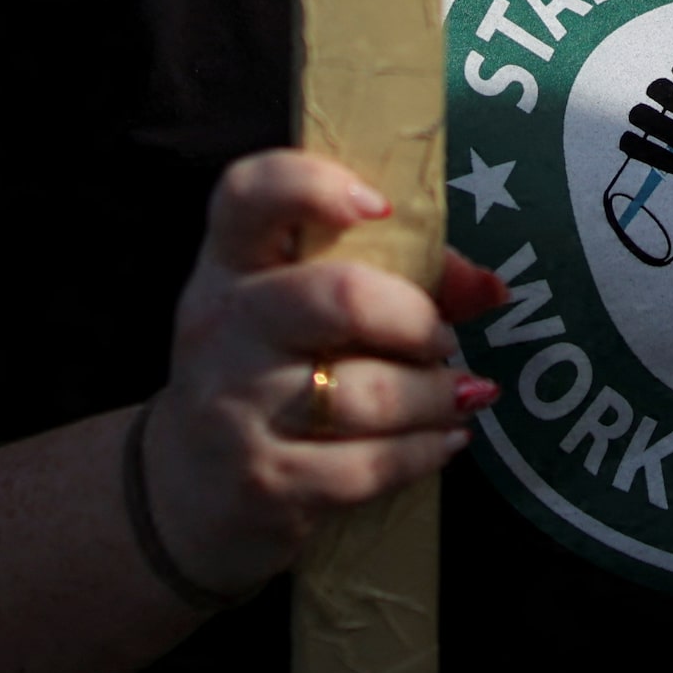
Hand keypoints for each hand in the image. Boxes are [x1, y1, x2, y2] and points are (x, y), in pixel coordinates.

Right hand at [137, 151, 508, 596]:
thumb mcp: (300, 313)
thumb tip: (490, 287)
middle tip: (440, 338)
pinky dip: (423, 452)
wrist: (182, 488)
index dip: (315, 184)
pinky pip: (367, 465)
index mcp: (229, 264)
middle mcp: (222, 326)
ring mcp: (235, 408)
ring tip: (455, 396)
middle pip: (338, 297)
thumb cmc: (265, 375)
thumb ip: (393, 278)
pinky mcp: (262, 482)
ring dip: (434, 395)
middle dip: (415, 318)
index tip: (379, 207)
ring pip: (367, 393)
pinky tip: (443, 442)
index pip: (249, 194)